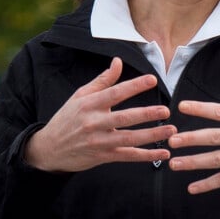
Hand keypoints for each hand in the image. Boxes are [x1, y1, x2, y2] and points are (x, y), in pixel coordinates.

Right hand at [25, 57, 175, 172]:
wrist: (49, 148)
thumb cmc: (67, 119)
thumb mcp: (80, 96)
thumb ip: (102, 80)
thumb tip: (118, 61)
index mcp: (90, 104)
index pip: (115, 93)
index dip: (134, 86)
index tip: (152, 79)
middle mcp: (94, 122)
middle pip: (125, 117)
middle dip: (147, 114)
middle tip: (166, 110)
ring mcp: (99, 141)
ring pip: (129, 138)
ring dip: (152, 135)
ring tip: (171, 130)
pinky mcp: (103, 156)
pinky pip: (128, 156)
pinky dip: (146, 155)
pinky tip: (163, 153)